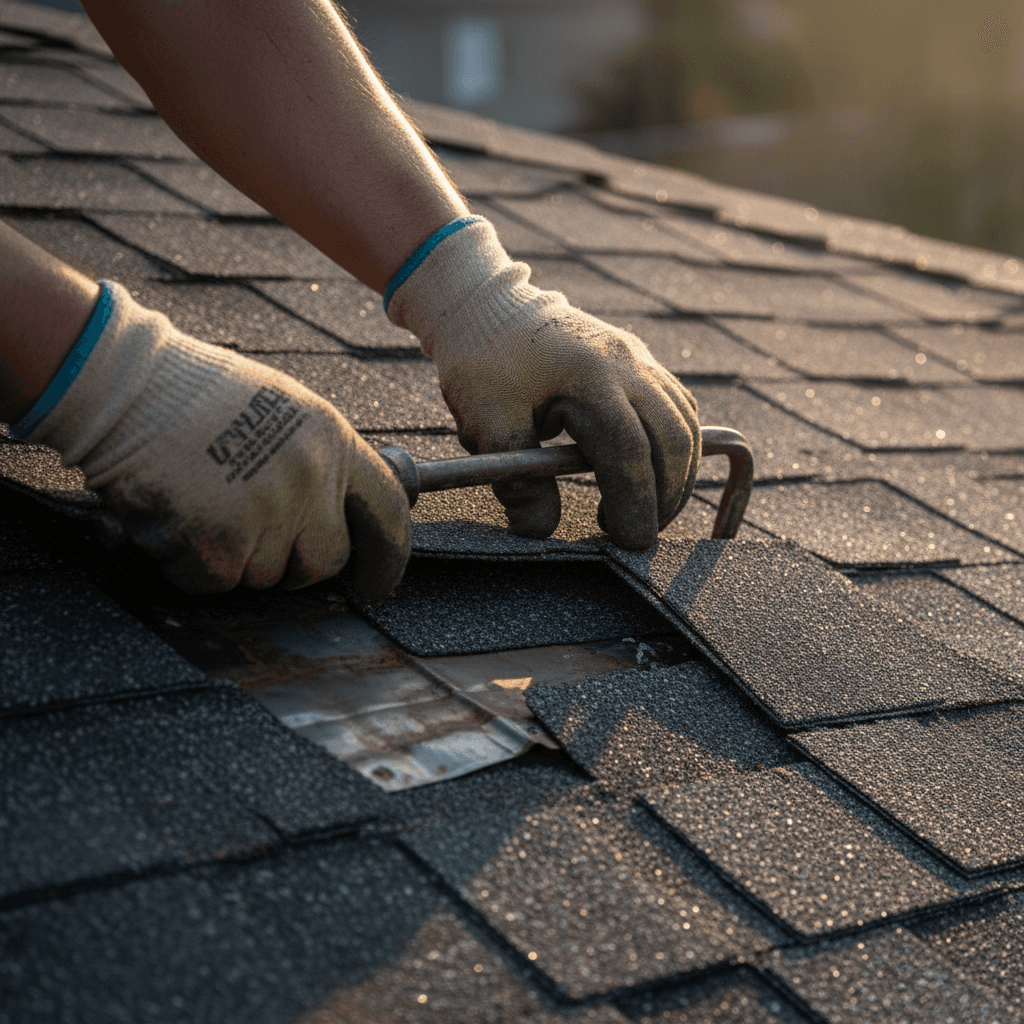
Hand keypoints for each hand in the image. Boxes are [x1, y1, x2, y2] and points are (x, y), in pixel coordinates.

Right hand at [24, 282, 410, 595]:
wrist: (127, 386)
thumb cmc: (196, 394)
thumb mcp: (285, 410)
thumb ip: (319, 462)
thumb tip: (339, 513)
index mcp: (331, 442)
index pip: (389, 512)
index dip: (388, 558)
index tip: (377, 582)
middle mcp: (309, 479)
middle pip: (325, 562)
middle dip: (295, 565)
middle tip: (255, 537)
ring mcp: (267, 512)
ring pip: (266, 576)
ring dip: (236, 558)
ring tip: (206, 505)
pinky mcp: (219, 543)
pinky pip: (217, 582)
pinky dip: (193, 566)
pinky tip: (179, 518)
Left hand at [387, 219, 699, 548]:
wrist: (486, 304)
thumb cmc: (482, 360)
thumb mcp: (485, 421)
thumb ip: (515, 479)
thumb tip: (540, 530)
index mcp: (590, 376)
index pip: (630, 451)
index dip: (636, 502)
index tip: (629, 541)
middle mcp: (627, 363)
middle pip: (674, 440)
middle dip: (665, 496)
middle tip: (636, 533)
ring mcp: (639, 358)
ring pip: (685, 424)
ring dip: (676, 474)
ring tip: (642, 510)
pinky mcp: (640, 362)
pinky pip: (678, 408)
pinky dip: (675, 447)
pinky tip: (650, 473)